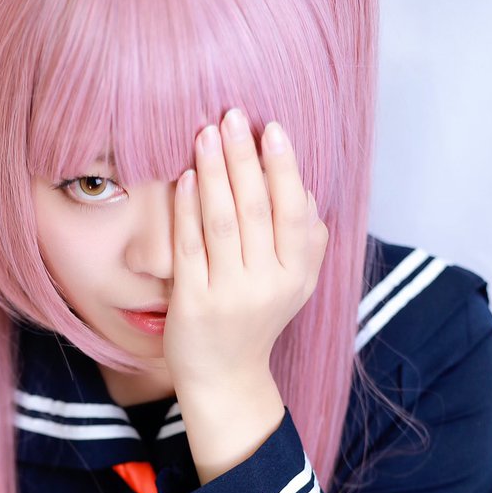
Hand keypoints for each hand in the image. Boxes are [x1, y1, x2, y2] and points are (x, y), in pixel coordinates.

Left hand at [163, 111, 327, 393]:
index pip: (292, 209)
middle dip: (244, 157)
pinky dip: (187, 208)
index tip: (271, 127)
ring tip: (206, 133)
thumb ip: (306, 241)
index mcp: (297, 274)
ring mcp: (229, 295)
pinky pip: (189, 246)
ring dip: (213, 172)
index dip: (282, 165)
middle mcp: (268, 284)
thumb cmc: (257, 319)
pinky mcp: (193, 303)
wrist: (226, 377)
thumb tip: (304, 190)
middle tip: (233, 115)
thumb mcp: (295, 285)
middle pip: (256, 208)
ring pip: (222, 221)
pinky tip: (184, 177)